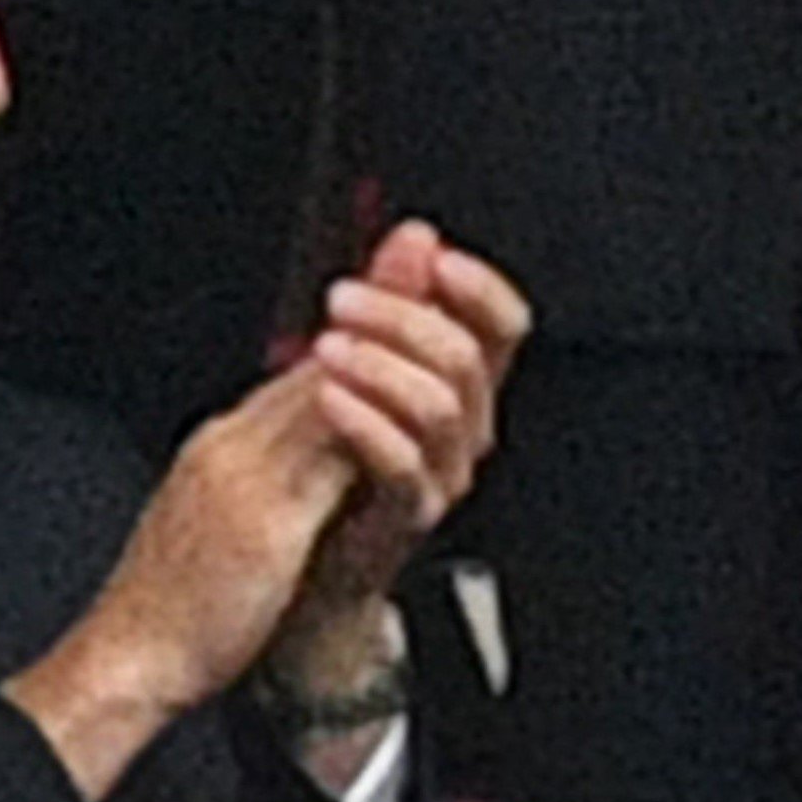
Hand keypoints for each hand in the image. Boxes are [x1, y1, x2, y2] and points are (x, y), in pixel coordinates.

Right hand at [8, 220, 529, 797]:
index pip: (302, 368)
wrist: (126, 660)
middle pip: (317, 361)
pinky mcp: (259, 522)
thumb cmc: (175, 608)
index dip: (357, 319)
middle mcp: (229, 446)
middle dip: (378, 305)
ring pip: (324, 395)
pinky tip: (404, 413)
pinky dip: (365, 426)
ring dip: (384, 352)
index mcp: (223, 447)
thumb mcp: (230, 524)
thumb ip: (278, 478)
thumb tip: (326, 447)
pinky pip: (322, 461)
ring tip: (434, 318)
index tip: (395, 268)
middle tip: (422, 252)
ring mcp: (242, 478)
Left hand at [264, 219, 529, 701]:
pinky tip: (327, 397)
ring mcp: (440, 475)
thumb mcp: (356, 363)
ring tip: (325, 346)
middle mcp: (462, 429)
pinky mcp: (406, 517)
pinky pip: (404, 466)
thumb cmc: (328, 465)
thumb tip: (415, 233)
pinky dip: (366, 423)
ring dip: (382, 363)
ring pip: (442, 407)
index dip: (477, 287)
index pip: (502, 326)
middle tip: (343, 299)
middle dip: (404, 316)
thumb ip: (393, 300)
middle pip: (467, 356)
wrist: (299, 567)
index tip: (433, 258)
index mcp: (457, 385)